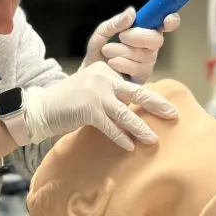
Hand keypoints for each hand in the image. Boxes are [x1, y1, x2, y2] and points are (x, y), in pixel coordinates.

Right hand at [24, 62, 177, 150]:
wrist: (42, 108)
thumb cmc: (69, 102)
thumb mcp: (92, 89)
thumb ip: (112, 94)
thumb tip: (135, 110)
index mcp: (106, 69)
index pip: (132, 84)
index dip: (148, 97)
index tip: (164, 106)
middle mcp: (103, 77)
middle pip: (137, 92)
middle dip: (157, 104)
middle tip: (173, 114)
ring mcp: (96, 92)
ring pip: (126, 113)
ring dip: (141, 128)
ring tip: (153, 139)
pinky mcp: (89, 109)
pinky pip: (110, 127)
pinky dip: (121, 137)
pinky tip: (129, 146)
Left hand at [82, 6, 179, 83]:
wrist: (91, 73)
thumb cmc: (100, 52)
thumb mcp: (102, 32)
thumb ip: (116, 23)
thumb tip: (132, 12)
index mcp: (144, 30)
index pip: (165, 24)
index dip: (171, 21)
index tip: (167, 20)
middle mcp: (150, 46)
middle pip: (156, 40)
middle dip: (137, 37)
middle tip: (121, 37)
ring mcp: (148, 63)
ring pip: (144, 55)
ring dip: (122, 51)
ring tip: (107, 51)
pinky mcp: (142, 77)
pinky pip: (138, 68)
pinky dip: (121, 63)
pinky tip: (112, 64)